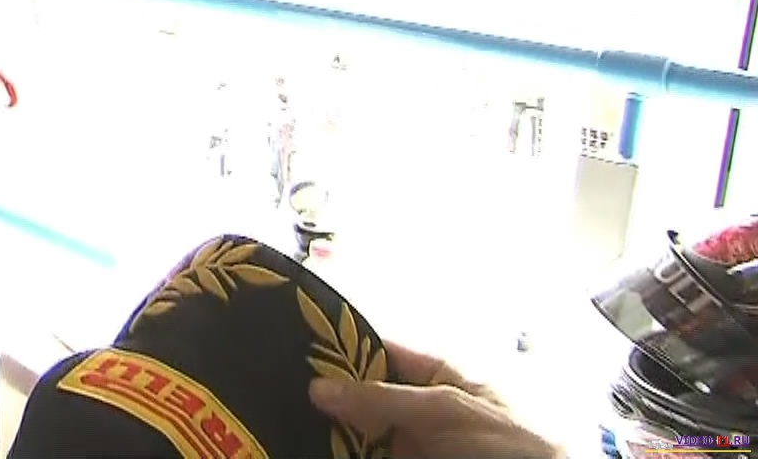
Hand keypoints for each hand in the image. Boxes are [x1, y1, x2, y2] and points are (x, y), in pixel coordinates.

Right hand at [308, 341, 564, 458]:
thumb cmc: (510, 442)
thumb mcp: (445, 411)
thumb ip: (382, 398)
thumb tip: (318, 387)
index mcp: (435, 369)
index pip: (375, 346)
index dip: (337, 342)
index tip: (292, 342)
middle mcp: (418, 401)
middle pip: (360, 388)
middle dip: (325, 387)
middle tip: (280, 381)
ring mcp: (412, 437)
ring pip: (358, 424)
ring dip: (329, 422)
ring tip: (284, 411)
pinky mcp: (404, 458)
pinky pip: (366, 450)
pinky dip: (343, 447)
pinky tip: (309, 441)